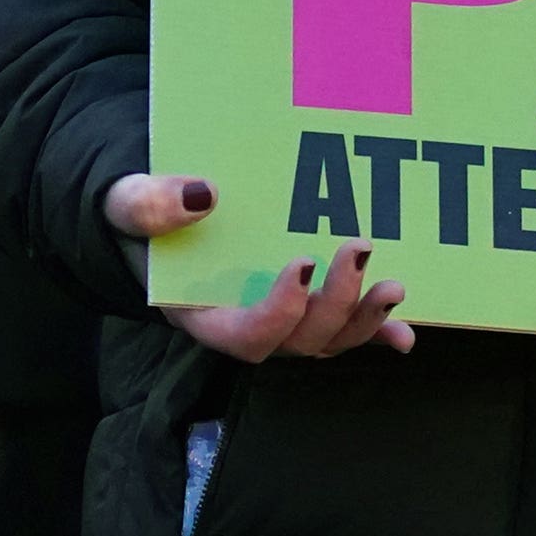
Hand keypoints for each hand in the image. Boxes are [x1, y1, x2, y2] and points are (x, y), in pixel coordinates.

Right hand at [107, 172, 413, 359]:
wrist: (158, 209)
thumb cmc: (143, 212)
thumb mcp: (129, 203)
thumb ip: (149, 206)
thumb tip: (202, 195)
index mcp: (205, 315)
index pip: (248, 337)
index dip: (280, 311)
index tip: (301, 264)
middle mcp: (249, 324)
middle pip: (300, 340)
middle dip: (335, 305)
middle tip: (357, 249)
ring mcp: (284, 317)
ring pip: (329, 338)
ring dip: (365, 320)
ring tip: (394, 286)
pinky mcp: (309, 301)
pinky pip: (345, 328)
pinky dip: (377, 332)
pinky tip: (406, 334)